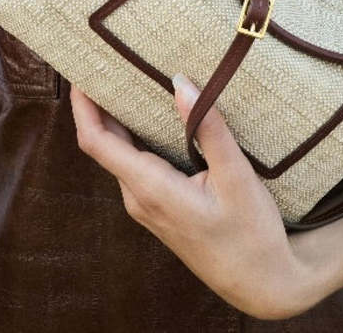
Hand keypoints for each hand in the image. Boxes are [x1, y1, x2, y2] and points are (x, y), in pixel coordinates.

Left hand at [69, 73, 314, 319]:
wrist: (261, 284)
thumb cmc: (251, 233)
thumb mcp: (237, 176)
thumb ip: (208, 128)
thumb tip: (179, 82)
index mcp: (150, 189)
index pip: (96, 142)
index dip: (82, 105)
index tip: (81, 70)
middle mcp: (138, 197)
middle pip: (102, 143)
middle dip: (96, 103)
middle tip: (103, 59)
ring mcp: (146, 204)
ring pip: (117, 153)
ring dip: (113, 117)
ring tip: (122, 76)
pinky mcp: (157, 206)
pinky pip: (132, 163)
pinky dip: (130, 133)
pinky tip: (147, 111)